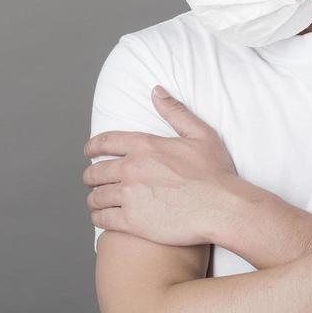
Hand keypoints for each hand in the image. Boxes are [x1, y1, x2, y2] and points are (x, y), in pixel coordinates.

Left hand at [82, 85, 245, 246]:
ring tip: (96, 202)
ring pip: (96, 196)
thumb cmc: (216, 173)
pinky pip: (102, 219)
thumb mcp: (200, 134)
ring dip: (93, 198)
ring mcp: (130, 195)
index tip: (88, 151)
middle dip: (91, 176)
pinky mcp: (132, 221)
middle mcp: (132, 169)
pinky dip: (98, 218)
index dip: (92, 147)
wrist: (223, 208)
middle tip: (93, 181)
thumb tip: (156, 91)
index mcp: (145, 146)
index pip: (105, 142)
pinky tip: (101, 218)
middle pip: (96, 171)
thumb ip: (175, 111)